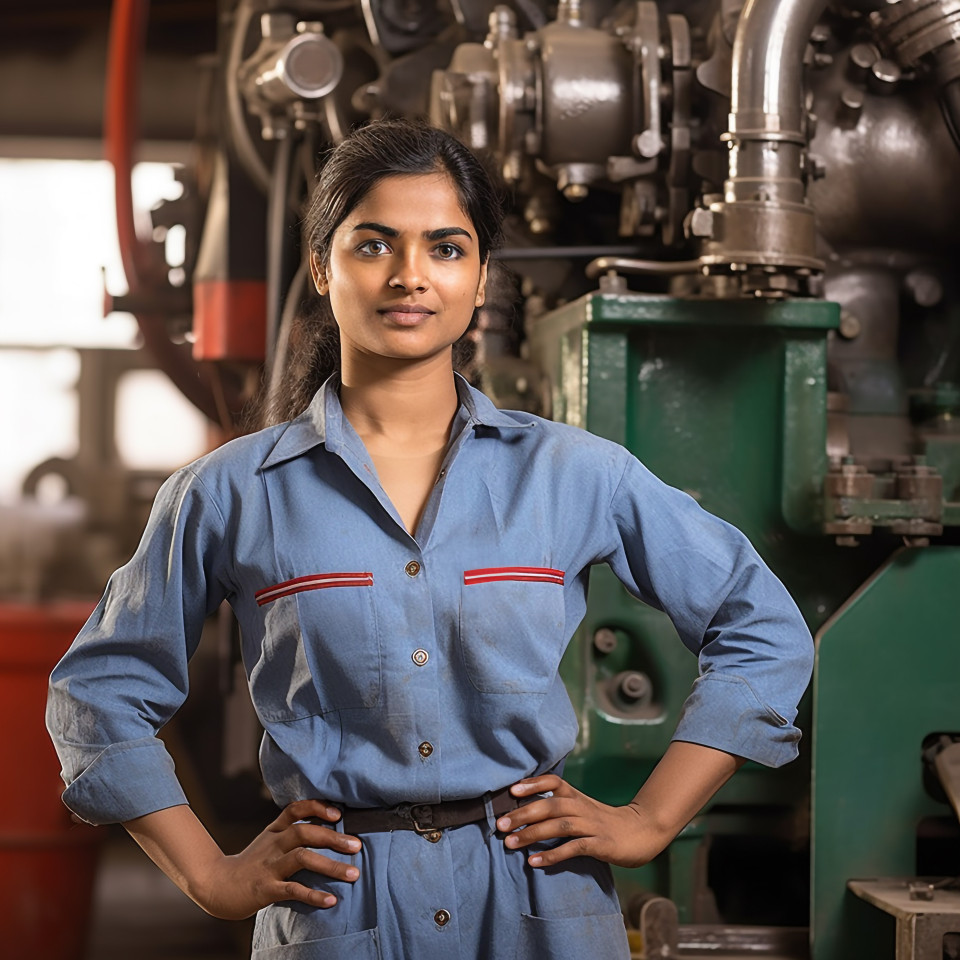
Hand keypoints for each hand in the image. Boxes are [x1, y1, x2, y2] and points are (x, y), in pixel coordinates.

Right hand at [196, 800, 361, 919]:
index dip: (317, 807)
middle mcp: (273, 844)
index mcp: (274, 831)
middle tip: (357, 846)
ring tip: (353, 874)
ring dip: (330, 865)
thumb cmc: (251, 863)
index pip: (295, 809)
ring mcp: (269, 866)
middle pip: (304, 832)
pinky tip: (331, 900)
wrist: (217, 886)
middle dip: (333, 838)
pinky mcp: (265, 889)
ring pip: (302, 858)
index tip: (338, 814)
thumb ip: (291, 832)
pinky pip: (292, 890)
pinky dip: (313, 894)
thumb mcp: (268, 841)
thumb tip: (328, 827)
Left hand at [496, 775, 669, 869]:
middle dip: (523, 814)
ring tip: (510, 843)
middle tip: (500, 825)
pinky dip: (552, 854)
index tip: (512, 790)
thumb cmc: (606, 822)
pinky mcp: (601, 844)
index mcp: (577, 796)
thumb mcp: (583, 808)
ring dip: (532, 834)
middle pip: (550, 805)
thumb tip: (526, 811)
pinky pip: (573, 848)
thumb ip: (560, 807)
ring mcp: (592, 825)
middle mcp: (582, 807)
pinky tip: (535, 861)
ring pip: (559, 825)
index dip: (533, 784)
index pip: (554, 782)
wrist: (642, 832)